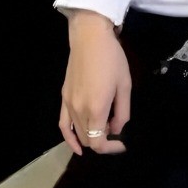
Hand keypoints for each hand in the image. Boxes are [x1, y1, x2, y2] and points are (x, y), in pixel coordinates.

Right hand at [59, 10, 130, 155]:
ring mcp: (68, 104)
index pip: (99, 143)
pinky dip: (69, 138)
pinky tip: (76, 146)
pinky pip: (63, 125)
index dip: (112, 148)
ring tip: (104, 129)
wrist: (90, 38)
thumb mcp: (125, 85)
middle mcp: (79, 110)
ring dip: (91, 138)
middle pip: (89, 140)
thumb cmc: (112, 59)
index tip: (123, 143)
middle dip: (104, 141)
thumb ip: (122, 112)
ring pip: (78, 134)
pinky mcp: (63, 98)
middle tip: (116, 128)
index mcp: (96, 108)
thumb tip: (117, 130)